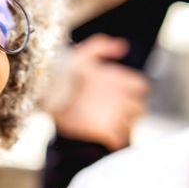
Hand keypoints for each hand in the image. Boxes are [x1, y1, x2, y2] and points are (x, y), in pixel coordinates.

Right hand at [52, 34, 148, 150]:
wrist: (48, 99)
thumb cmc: (63, 76)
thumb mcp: (81, 56)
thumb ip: (102, 46)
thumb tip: (123, 46)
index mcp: (119, 79)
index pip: (141, 88)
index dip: (132, 93)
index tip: (119, 97)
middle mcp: (121, 97)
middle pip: (138, 109)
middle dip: (128, 112)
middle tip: (111, 114)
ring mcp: (115, 115)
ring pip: (129, 126)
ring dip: (120, 127)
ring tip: (103, 126)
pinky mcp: (108, 132)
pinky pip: (118, 140)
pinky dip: (112, 141)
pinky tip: (100, 137)